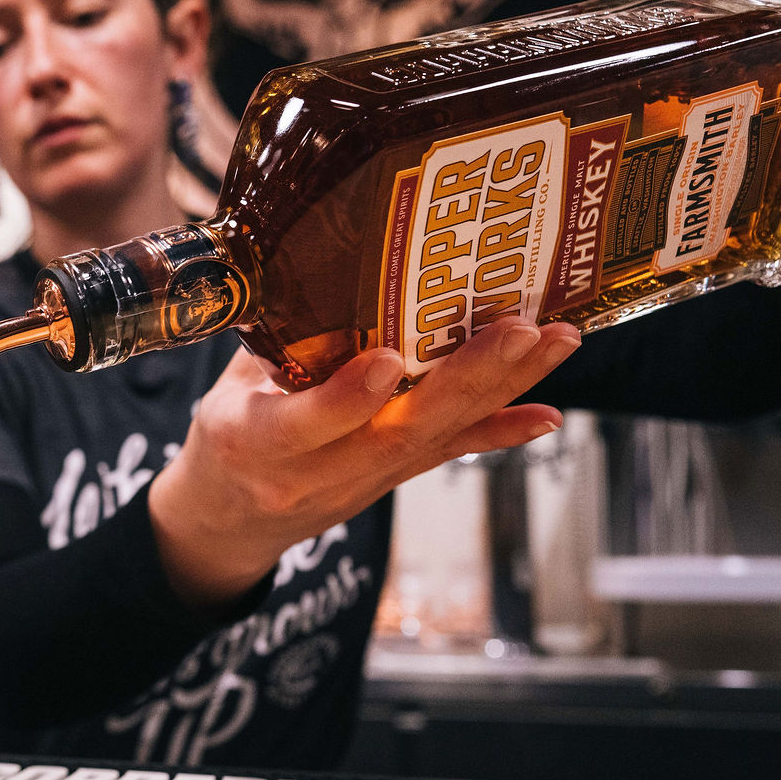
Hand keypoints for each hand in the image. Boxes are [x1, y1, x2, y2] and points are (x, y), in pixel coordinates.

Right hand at [145, 317, 580, 606]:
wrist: (227, 522)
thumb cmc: (226, 436)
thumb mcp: (226, 386)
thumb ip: (275, 337)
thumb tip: (324, 257)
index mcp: (251, 442)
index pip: (301, 426)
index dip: (346, 399)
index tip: (389, 360)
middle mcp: (310, 473)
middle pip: (396, 431)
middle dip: (465, 380)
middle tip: (518, 330)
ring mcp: (358, 483)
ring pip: (436, 438)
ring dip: (503, 390)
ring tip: (554, 343)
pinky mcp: (390, 482)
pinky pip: (448, 456)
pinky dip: (501, 433)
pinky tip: (546, 414)